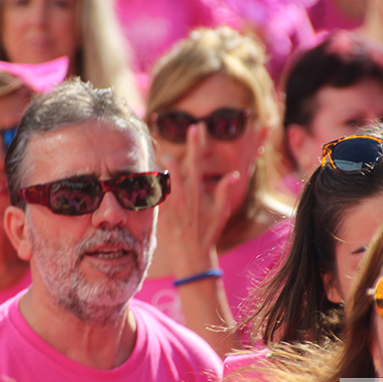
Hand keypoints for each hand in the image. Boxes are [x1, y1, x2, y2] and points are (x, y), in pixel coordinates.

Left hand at [156, 123, 238, 277]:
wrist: (190, 254)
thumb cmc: (208, 232)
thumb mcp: (220, 212)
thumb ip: (224, 191)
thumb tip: (234, 174)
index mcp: (197, 191)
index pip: (196, 161)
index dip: (196, 143)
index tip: (194, 127)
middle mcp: (181, 194)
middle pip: (172, 165)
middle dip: (169, 156)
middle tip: (167, 155)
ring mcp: (168, 202)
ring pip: (159, 176)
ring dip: (159, 170)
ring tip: (157, 167)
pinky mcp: (159, 210)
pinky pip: (151, 192)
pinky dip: (150, 186)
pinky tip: (147, 183)